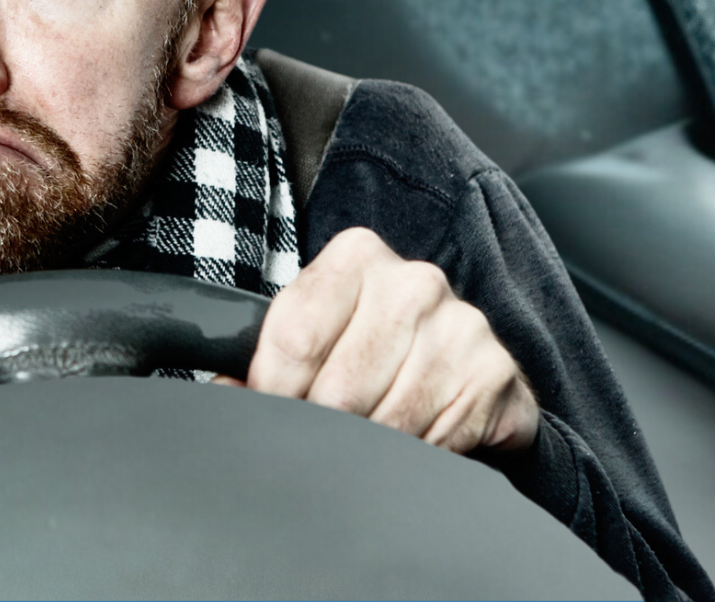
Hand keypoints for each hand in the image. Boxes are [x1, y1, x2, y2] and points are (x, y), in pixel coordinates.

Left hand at [217, 226, 538, 455]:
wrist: (460, 360)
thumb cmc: (370, 344)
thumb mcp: (317, 334)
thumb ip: (266, 360)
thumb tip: (221, 397)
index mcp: (356, 256)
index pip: (295, 339)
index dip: (274, 392)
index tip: (273, 411)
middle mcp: (413, 281)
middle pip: (337, 390)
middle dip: (321, 426)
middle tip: (323, 433)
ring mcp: (461, 324)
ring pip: (385, 424)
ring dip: (369, 448)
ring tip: (368, 436)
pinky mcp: (493, 373)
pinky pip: (434, 443)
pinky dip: (415, 457)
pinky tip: (412, 438)